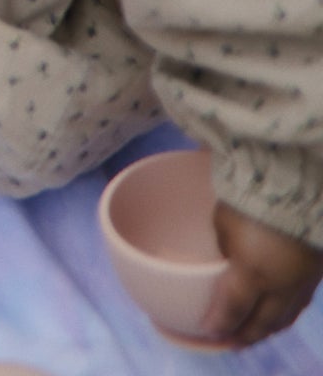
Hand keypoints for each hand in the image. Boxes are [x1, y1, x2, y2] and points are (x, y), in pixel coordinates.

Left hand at [202, 201, 321, 345]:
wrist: (295, 181)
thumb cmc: (249, 195)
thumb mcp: (224, 222)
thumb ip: (226, 248)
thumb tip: (231, 261)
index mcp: (254, 276)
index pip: (235, 311)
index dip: (222, 325)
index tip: (210, 331)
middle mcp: (283, 286)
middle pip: (265, 322)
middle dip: (248, 335)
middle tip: (233, 341)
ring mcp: (304, 279)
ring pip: (287, 315)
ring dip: (269, 327)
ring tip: (257, 332)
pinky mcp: (317, 269)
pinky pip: (301, 300)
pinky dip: (287, 311)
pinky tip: (281, 311)